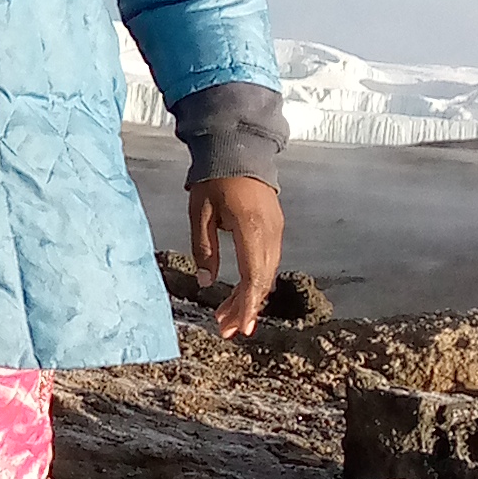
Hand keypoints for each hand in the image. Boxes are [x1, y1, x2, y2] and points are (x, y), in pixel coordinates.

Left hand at [192, 174, 285, 336]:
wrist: (239, 148)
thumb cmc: (214, 180)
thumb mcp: (200, 214)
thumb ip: (204, 248)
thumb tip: (207, 282)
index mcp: (251, 229)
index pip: (253, 276)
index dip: (246, 305)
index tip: (238, 327)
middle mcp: (271, 234)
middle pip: (262, 280)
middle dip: (245, 308)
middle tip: (226, 329)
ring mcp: (277, 230)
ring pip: (266, 273)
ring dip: (250, 297)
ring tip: (228, 317)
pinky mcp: (276, 228)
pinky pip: (268, 262)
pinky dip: (255, 281)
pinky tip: (242, 293)